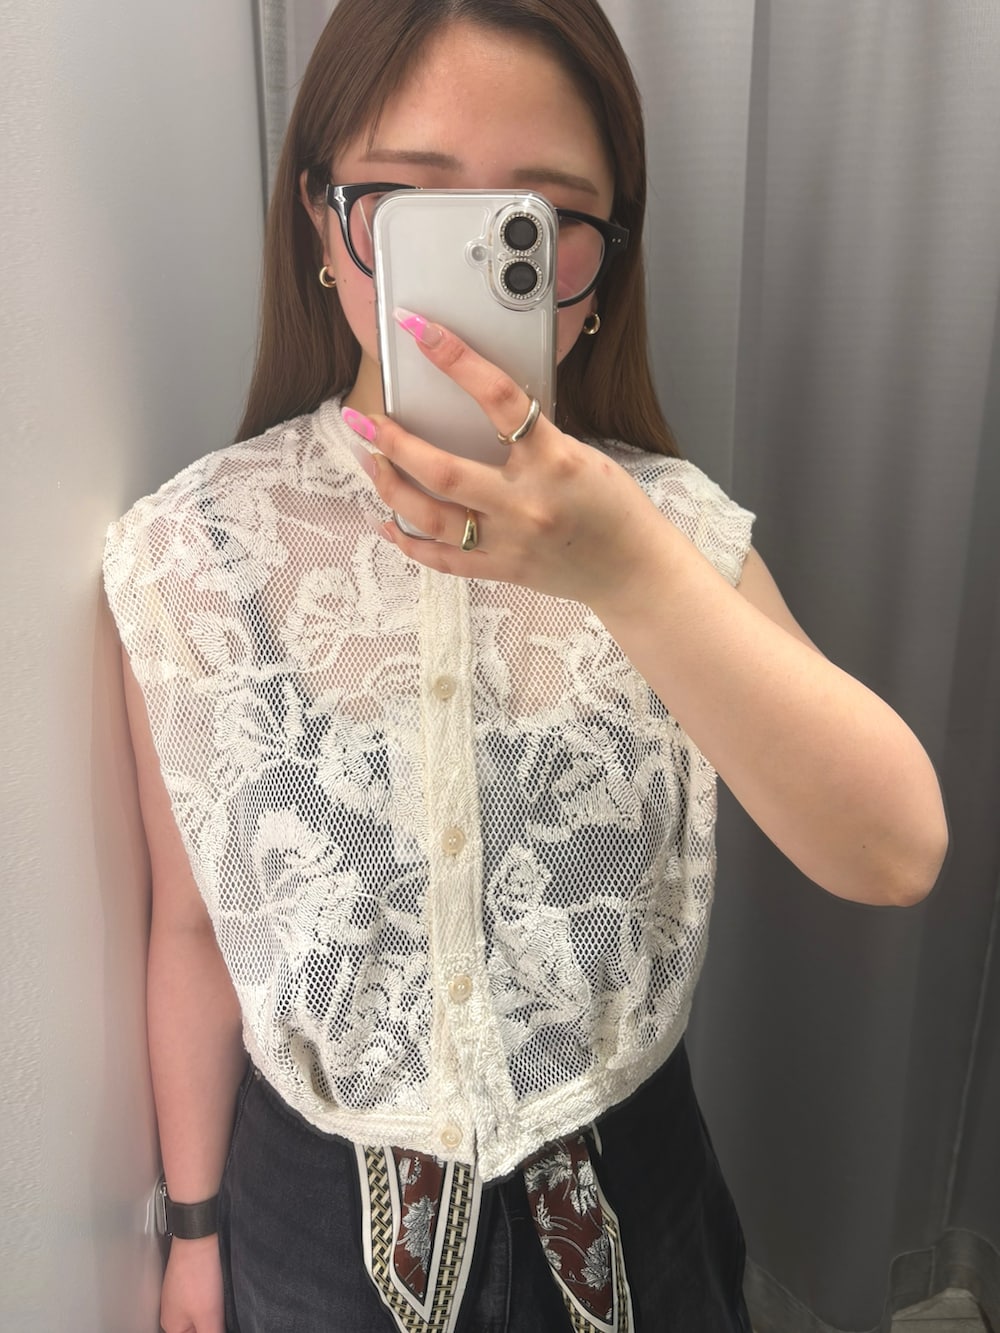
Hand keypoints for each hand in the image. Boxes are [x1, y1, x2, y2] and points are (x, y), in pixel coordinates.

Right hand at [159, 1236, 225, 1332]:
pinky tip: (217, 1288)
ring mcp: (178, 1293)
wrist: (196, 1236)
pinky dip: (209, 1296)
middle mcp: (171, 1311)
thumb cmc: (197, 1273)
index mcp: (171, 1325)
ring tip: (219, 1299)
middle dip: (209, 1323)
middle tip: (220, 1310)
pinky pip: (198, 1296)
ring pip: (196, 1312)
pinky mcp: (187, 1279)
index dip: (208, 1330)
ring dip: (210, 1310)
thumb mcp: (208, 1316)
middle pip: (193, 1327)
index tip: (217, 1322)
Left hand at [343, 312, 671, 610]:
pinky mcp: (501, 570)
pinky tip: (387, 522)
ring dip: (391, 486)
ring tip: (371, 461)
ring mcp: (509, 542)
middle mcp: (525, 503)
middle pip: (442, 470)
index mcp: (552, 460)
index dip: (455, 358)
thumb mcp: (581, 454)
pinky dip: (408, 542)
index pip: (498, 397)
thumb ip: (532, 437)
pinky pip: (441, 559)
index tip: (418, 330)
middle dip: (394, 442)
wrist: (633, 570)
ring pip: (431, 517)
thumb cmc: (613, 507)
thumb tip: (481, 410)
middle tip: (364, 420)